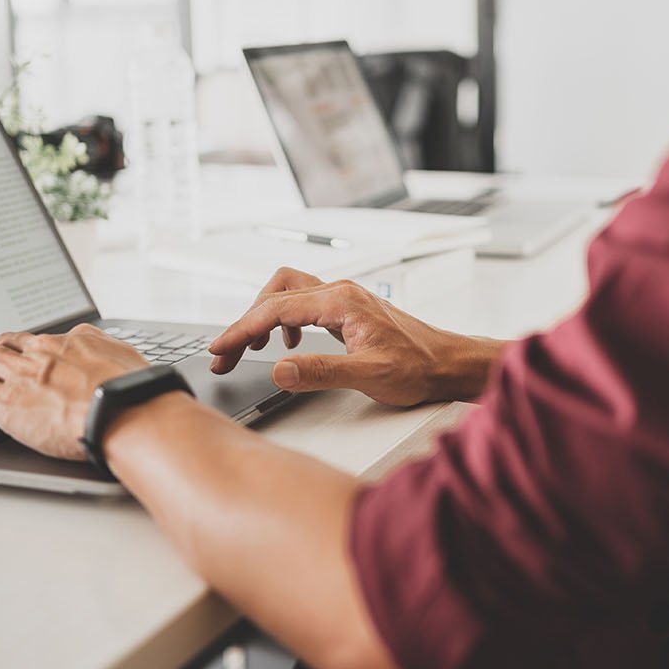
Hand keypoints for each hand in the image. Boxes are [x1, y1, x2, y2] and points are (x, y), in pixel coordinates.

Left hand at [0, 324, 148, 459]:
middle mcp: (44, 351)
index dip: (31, 353)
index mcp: (74, 340)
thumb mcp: (128, 361)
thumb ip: (111, 356)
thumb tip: (109, 360)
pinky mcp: (7, 401)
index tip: (31, 364)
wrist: (126, 412)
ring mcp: (23, 374)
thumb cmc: (135, 394)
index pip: (41, 340)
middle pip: (6, 341)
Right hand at [208, 267, 505, 405]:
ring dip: (263, 318)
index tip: (220, 349)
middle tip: (228, 354)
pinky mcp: (347, 310)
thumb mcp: (368, 376)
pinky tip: (288, 347)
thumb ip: (320, 372)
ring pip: (287, 293)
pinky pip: (303, 304)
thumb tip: (279, 370)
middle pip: (275, 294)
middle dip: (246, 324)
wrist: (448, 364)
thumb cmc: (418, 368)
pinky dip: (284, 321)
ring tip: (250, 349)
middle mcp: (340, 293)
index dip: (241, 330)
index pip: (275, 310)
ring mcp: (343, 299)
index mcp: (340, 302)